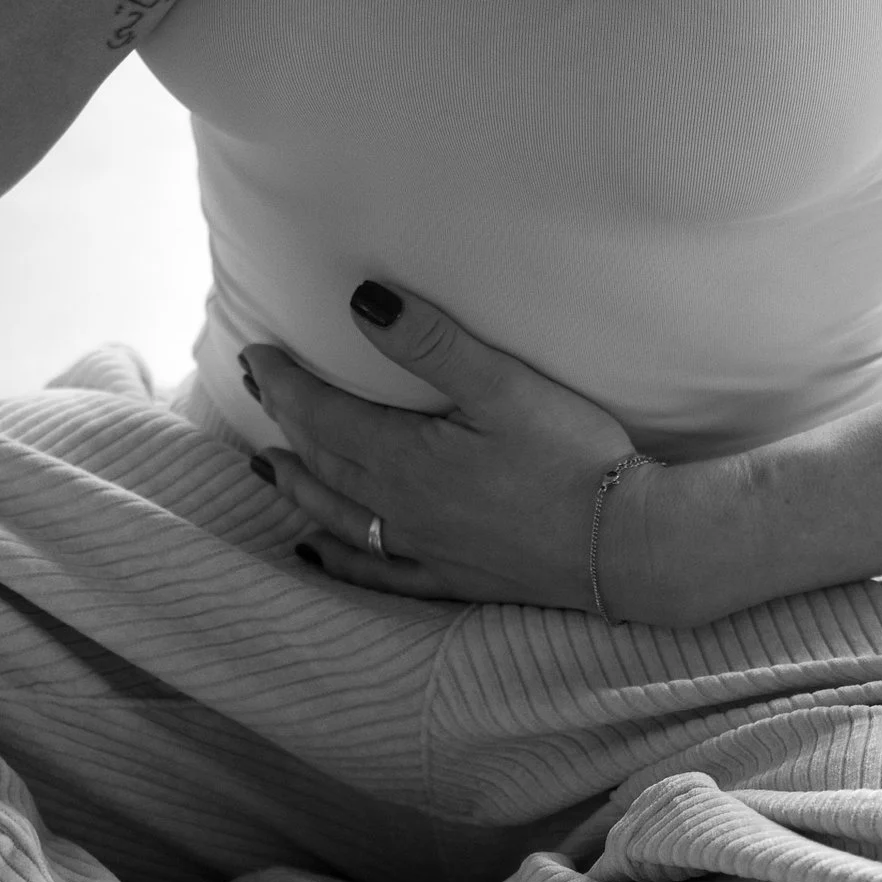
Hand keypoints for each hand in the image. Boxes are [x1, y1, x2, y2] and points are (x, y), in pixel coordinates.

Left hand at [243, 283, 672, 610]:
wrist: (625, 545)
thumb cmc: (574, 458)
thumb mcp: (503, 385)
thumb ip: (430, 344)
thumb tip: (362, 302)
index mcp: (406, 458)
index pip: (324, 416)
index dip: (285, 385)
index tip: (256, 356)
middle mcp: (401, 509)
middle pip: (324, 462)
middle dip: (285, 423)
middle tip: (257, 392)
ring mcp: (424, 549)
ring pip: (339, 516)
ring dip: (299, 487)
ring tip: (267, 467)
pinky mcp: (452, 579)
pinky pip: (375, 573)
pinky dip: (337, 560)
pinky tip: (314, 552)